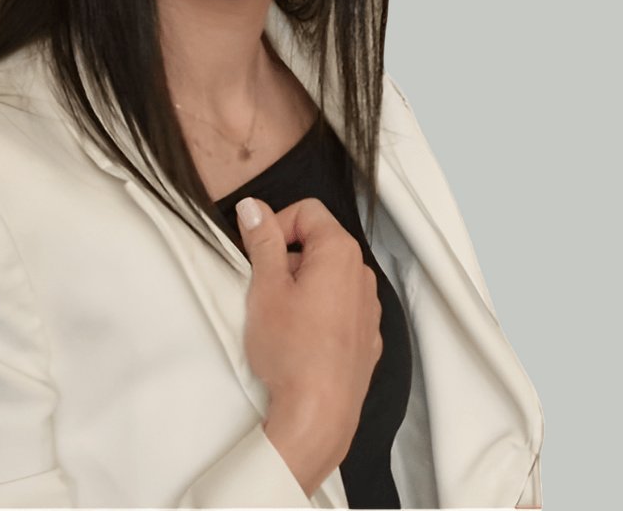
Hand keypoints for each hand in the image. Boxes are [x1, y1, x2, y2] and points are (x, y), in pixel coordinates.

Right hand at [235, 196, 381, 496]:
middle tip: (264, 286)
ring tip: (280, 315)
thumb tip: (254, 208)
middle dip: (288, 256)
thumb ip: (262, 239)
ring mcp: (368, 307)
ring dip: (303, 284)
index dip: (276, 224)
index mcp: (339, 252)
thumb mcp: (265, 287)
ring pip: (329, 275)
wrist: (318, 414)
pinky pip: (340, 305)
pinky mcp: (366, 335)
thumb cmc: (292, 353)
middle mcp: (362, 274)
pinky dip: (319, 309)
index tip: (258, 250)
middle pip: (319, 241)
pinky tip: (301, 335)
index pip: (307, 210)